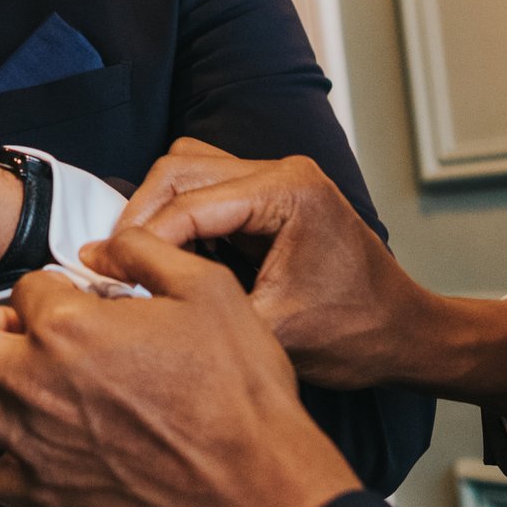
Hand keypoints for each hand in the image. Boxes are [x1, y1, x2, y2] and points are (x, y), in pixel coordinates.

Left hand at [0, 230, 359, 506]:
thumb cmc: (238, 395)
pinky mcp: (44, 495)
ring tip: (13, 382)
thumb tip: (107, 247)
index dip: (53, 288)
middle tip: (10, 331)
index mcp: (68, 326)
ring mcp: (32, 442)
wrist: (254, 487)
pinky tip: (43, 444)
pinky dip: (9, 458)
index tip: (78, 303)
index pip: (22, 286)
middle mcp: (34, 382)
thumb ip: (146, 251)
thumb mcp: (208, 289)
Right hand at [117, 139, 506, 421]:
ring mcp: (277, 180)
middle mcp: (283, 172)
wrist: (405, 336)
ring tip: (134, 262)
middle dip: (139, 217)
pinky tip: (165, 260)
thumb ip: (202, 306)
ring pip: (188, 172)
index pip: (189, 203)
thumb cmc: (357, 336)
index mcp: (289, 192)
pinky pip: (207, 191)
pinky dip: (178, 219)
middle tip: (108, 265)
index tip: (101, 272)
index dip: (138, 240)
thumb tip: (131, 300)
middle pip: (180, 169)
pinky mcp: (271, 199)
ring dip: (155, 213)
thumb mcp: (273, 330)